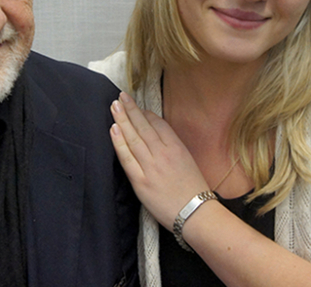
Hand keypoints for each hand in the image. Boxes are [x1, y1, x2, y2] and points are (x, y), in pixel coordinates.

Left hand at [110, 92, 209, 228]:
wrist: (197, 214)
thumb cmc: (195, 191)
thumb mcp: (189, 161)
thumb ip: (174, 148)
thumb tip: (160, 137)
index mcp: (177, 148)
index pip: (158, 124)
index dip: (146, 114)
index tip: (137, 107)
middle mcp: (163, 154)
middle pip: (143, 126)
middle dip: (131, 109)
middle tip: (121, 96)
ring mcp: (151, 167)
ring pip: (133, 138)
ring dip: (122, 119)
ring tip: (114, 106)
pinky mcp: (141, 181)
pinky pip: (127, 158)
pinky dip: (119, 142)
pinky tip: (113, 129)